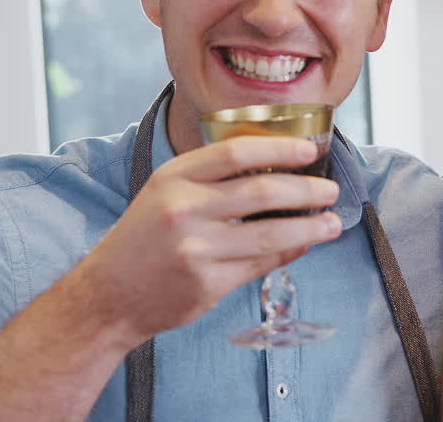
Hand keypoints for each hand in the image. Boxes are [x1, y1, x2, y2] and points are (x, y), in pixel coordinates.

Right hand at [69, 136, 341, 344]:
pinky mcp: (208, 283)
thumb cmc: (145, 238)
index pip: (236, 152)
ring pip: (270, 233)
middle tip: (331, 190)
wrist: (108, 295)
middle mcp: (184, 210)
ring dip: (310, 227)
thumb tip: (278, 170)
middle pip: (262, 192)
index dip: (279, 148)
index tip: (308, 150)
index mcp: (174, 178)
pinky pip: (261, 264)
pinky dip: (289, 252)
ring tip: (333, 223)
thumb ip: (212, 178)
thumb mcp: (165, 192)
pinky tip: (305, 245)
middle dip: (306, 190)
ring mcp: (196, 249)